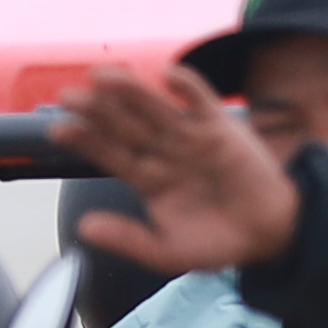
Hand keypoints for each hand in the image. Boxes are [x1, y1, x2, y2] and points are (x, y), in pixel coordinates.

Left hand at [48, 58, 303, 276]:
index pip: (110, 154)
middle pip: (125, 125)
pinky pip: (201, 100)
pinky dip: (187, 87)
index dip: (85, 141)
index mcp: (148, 179)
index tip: (57, 130)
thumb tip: (83, 229)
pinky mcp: (220, 128)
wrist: (269, 236)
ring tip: (105, 77)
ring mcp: (191, 137)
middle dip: (98, 111)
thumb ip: (127, 239)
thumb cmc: (219, 243)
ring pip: (155, 108)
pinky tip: (168, 75)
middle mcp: (164, 152)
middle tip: (70, 96)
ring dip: (131, 91)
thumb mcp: (167, 251)